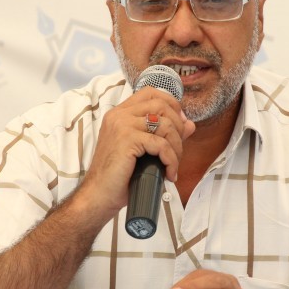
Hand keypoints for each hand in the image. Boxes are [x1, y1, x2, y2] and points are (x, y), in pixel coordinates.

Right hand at [75, 87, 195, 220]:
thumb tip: (190, 124)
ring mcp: (122, 125)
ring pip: (165, 125)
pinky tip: (169, 173)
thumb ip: (164, 134)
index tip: (180, 124)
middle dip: (178, 127)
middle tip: (178, 149)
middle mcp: (119, 115)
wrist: (98, 195)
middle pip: (162, 105)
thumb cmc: (118, 176)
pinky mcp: (127, 140)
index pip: (151, 93)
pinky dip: (171, 160)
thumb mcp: (143, 151)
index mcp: (119, 113)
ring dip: (177, 147)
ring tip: (173, 165)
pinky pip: (161, 145)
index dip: (171, 104)